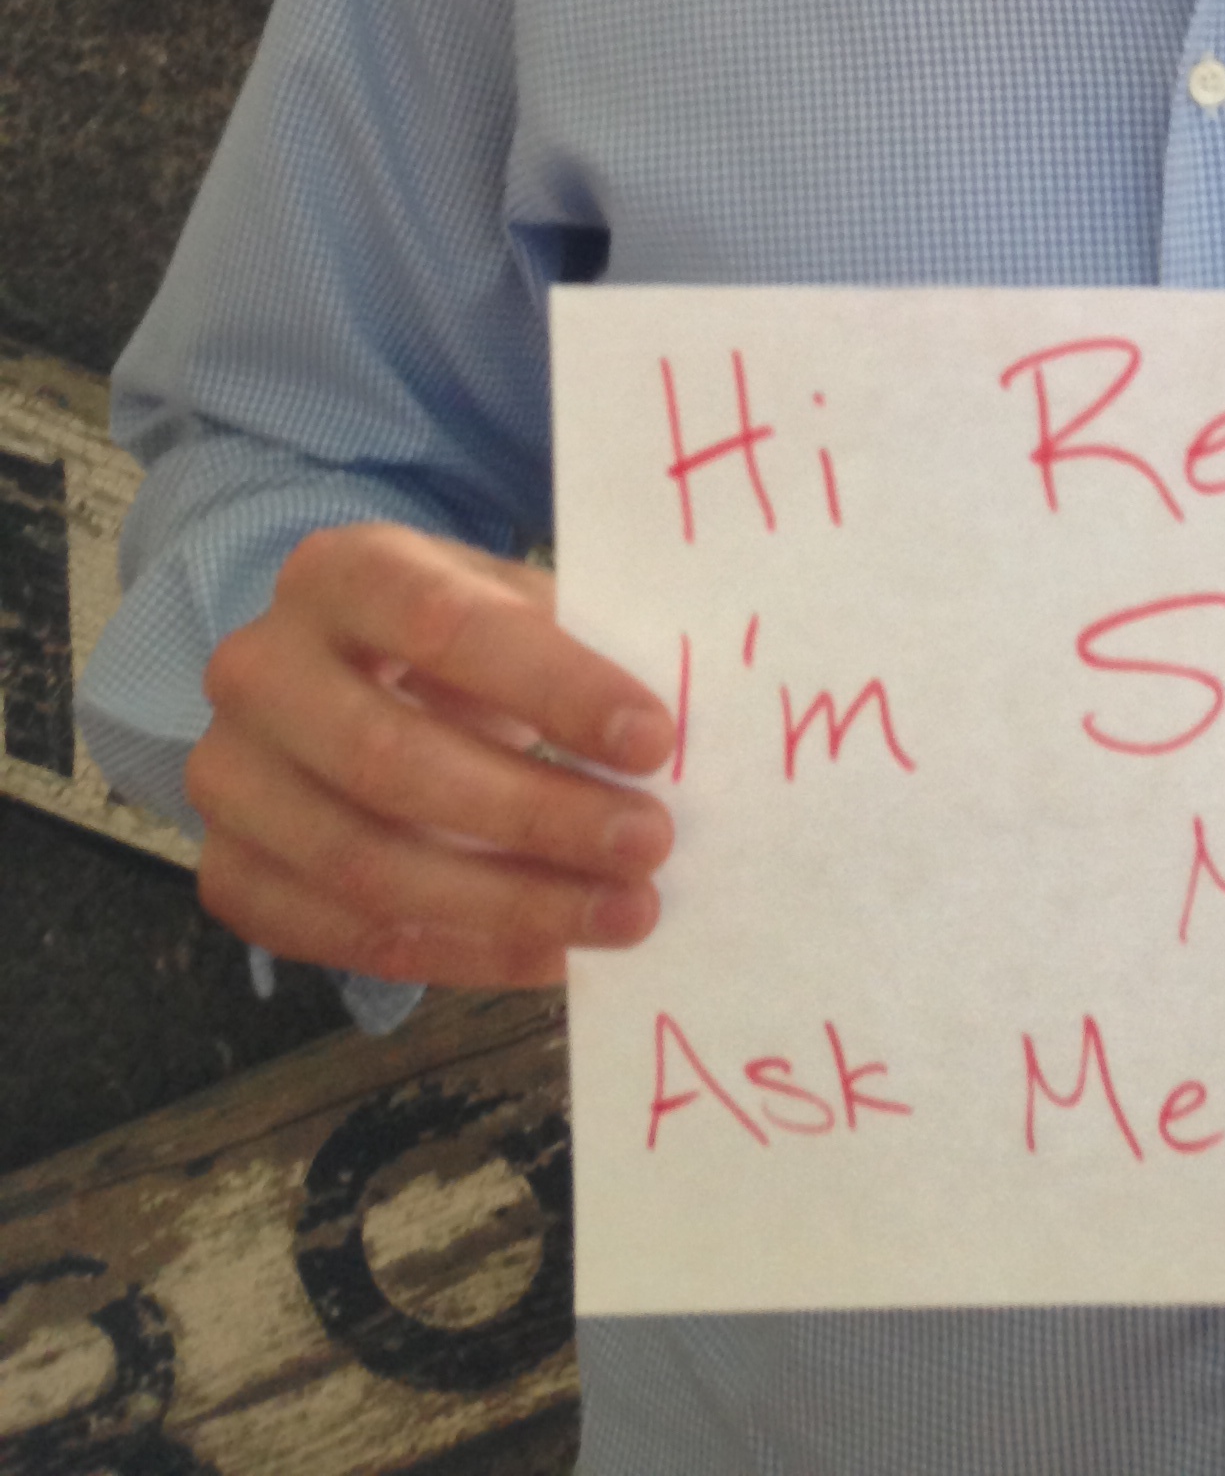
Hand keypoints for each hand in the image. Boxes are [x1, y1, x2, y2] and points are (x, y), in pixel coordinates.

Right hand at [189, 522, 675, 991]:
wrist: (347, 675)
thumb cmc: (460, 636)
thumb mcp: (510, 603)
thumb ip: (582, 645)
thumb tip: (690, 725)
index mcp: (341, 572)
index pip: (446, 627)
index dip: (554, 687)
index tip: (655, 740)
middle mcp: (259, 669)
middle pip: (393, 760)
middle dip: (535, 813)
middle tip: (649, 845)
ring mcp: (229, 778)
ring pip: (365, 865)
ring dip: (509, 904)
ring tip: (621, 915)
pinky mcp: (229, 872)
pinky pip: (344, 937)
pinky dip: (458, 957)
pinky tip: (551, 956)